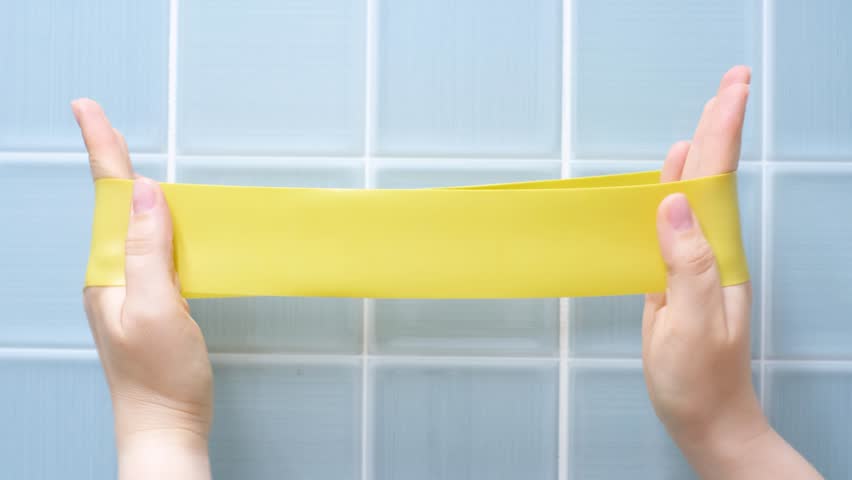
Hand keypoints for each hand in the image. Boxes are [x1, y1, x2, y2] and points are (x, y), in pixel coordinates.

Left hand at [73, 99, 212, 478]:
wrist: (166, 426)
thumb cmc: (160, 378)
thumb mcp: (156, 309)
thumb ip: (148, 251)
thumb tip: (147, 194)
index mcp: (107, 274)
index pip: (107, 201)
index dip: (102, 151)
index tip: (88, 109)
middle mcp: (113, 278)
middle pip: (117, 208)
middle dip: (111, 162)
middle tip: (103, 123)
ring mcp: (131, 291)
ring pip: (138, 229)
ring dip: (139, 194)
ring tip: (127, 161)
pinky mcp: (153, 302)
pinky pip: (155, 253)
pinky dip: (164, 229)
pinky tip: (172, 226)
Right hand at [642, 67, 821, 478]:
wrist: (703, 415)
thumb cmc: (699, 378)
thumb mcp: (692, 323)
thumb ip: (687, 263)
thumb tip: (675, 203)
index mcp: (718, 255)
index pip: (721, 182)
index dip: (724, 132)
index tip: (731, 89)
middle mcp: (710, 249)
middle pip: (715, 176)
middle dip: (722, 125)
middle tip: (731, 81)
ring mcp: (693, 261)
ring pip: (696, 195)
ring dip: (703, 150)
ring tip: (711, 112)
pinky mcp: (673, 275)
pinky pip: (672, 222)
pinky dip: (673, 190)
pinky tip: (675, 175)